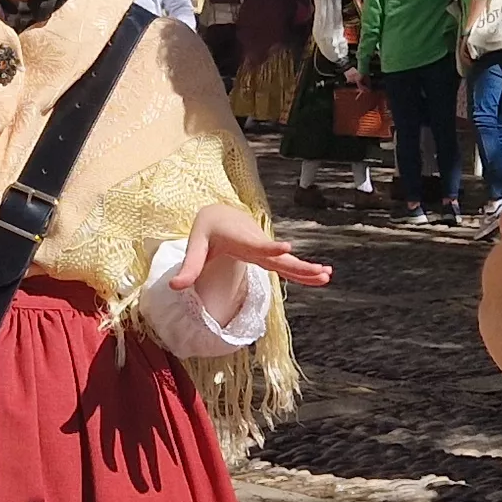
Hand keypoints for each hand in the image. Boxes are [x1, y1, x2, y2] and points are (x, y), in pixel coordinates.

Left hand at [181, 202, 332, 290]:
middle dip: (300, 264)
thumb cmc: (207, 230)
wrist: (219, 214)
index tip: (286, 248)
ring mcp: (265, 250)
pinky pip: (287, 265)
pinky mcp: (268, 256)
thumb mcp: (195, 246)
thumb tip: (174, 287)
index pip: (258, 245)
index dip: (271, 248)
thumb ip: (189, 267)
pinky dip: (303, 271)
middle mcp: (257, 244)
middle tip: (321, 271)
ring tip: (327, 276)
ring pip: (288, 262)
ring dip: (307, 269)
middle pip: (280, 257)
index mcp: (240, 239)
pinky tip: (321, 277)